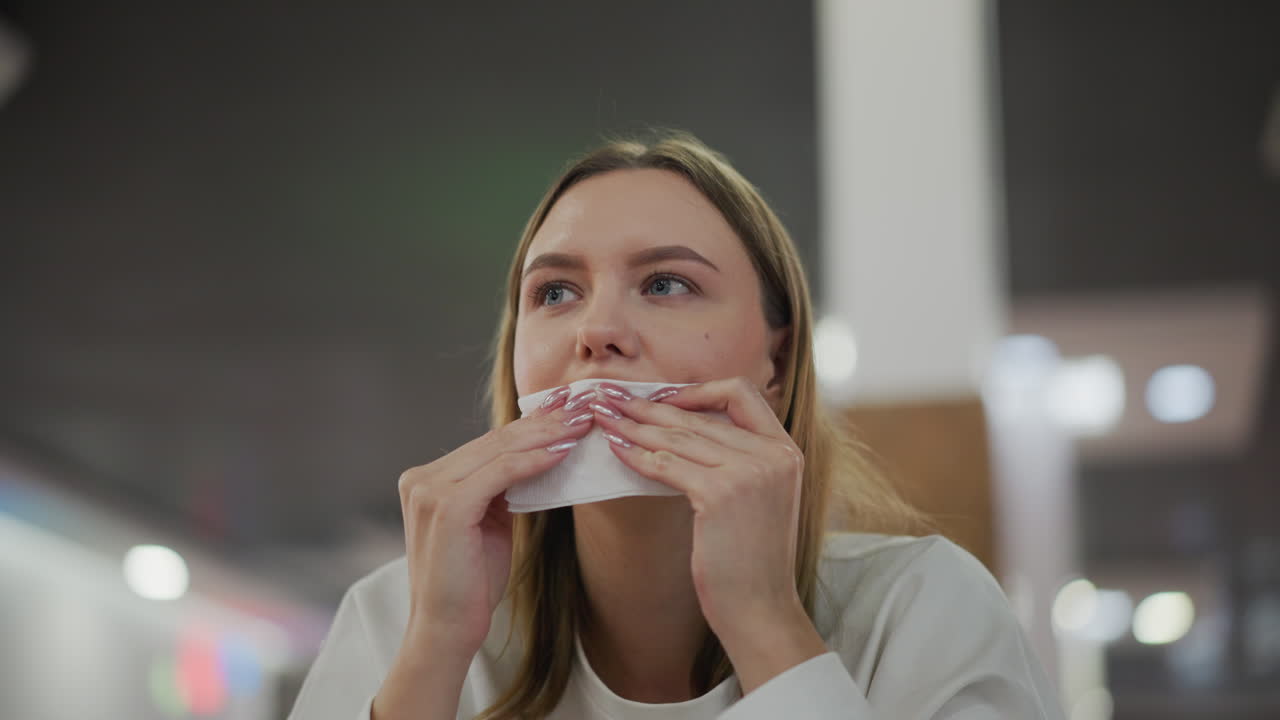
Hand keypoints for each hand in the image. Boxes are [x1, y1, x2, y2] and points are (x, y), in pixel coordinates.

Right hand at [394, 385, 596, 658]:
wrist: (446, 630)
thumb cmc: (470, 583)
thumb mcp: (488, 524)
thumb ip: (501, 490)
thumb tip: (541, 456)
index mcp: (426, 480)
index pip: (486, 443)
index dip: (529, 426)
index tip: (565, 412)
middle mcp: (421, 479)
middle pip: (493, 440)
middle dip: (542, 423)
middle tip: (581, 409)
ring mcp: (430, 490)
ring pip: (498, 450)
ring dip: (545, 436)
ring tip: (579, 425)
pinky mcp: (447, 507)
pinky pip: (500, 473)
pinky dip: (533, 461)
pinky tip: (562, 453)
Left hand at [588, 377, 806, 645]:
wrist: (761, 609)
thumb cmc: (752, 560)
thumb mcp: (759, 497)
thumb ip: (739, 460)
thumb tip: (684, 430)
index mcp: (786, 450)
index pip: (741, 395)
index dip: (698, 392)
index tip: (662, 398)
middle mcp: (773, 454)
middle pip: (699, 415)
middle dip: (649, 405)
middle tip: (613, 397)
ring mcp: (749, 472)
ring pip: (678, 435)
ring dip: (634, 424)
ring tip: (604, 417)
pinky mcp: (721, 494)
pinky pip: (666, 463)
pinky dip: (636, 454)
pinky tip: (615, 449)